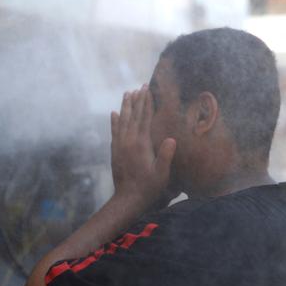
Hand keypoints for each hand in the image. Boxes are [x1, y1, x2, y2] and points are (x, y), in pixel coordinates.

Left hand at [110, 86, 175, 211]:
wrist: (127, 199)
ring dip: (125, 106)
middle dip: (137, 100)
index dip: (146, 103)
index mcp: (141, 144)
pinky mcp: (115, 151)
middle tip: (140, 86)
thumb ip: (166, 156)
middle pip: (133, 116)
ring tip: (127, 93)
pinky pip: (114, 131)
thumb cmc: (148, 187)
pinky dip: (114, 121)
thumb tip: (171, 139)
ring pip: (122, 121)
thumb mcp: (162, 174)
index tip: (148, 90)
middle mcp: (128, 141)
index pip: (144, 118)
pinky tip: (114, 113)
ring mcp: (119, 145)